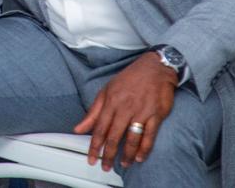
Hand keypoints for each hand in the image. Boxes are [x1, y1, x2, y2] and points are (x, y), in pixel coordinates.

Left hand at [73, 52, 176, 172]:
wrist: (155, 68)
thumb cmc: (129, 79)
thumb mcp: (106, 91)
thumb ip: (93, 112)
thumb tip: (78, 128)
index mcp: (111, 101)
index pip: (100, 128)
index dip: (94, 146)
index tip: (91, 158)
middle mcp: (125, 108)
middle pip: (114, 136)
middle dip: (109, 154)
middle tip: (106, 166)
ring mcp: (141, 111)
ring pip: (132, 138)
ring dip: (127, 154)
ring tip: (123, 164)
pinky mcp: (156, 114)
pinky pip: (150, 135)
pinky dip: (145, 148)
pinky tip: (140, 157)